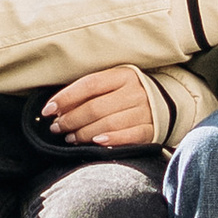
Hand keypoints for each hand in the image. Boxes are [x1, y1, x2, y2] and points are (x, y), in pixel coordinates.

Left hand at [41, 66, 162, 148]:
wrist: (169, 103)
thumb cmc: (129, 93)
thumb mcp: (113, 84)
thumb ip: (89, 92)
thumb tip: (57, 107)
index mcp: (123, 75)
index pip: (89, 84)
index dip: (66, 97)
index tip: (48, 110)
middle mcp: (135, 91)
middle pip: (96, 107)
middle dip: (71, 120)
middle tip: (57, 127)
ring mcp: (145, 111)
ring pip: (109, 123)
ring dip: (84, 133)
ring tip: (70, 138)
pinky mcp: (151, 129)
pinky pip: (130, 136)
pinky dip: (112, 140)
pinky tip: (96, 143)